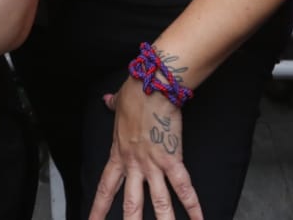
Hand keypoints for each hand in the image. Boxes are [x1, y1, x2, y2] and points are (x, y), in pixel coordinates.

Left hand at [90, 77, 202, 219]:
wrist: (152, 86)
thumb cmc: (136, 92)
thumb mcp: (118, 102)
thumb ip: (112, 106)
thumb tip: (106, 100)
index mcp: (119, 154)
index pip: (105, 189)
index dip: (98, 209)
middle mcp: (135, 165)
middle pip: (131, 205)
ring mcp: (153, 164)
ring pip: (158, 202)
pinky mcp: (172, 159)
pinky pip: (183, 187)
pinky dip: (193, 205)